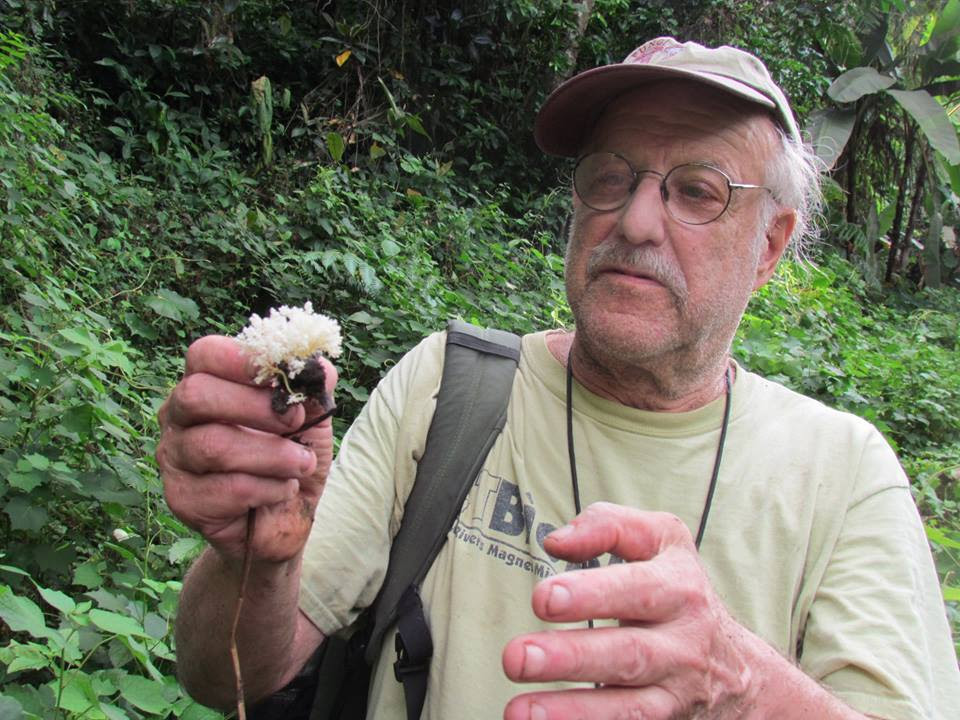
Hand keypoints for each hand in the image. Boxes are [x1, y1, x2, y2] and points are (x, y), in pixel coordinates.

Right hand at [156, 335, 336, 563]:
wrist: (284, 519)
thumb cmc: (291, 458)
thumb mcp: (312, 419)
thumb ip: (313, 390)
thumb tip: (319, 366)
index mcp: (208, 384)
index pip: (205, 355)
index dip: (241, 360)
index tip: (281, 376)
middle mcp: (180, 417)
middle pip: (196, 395)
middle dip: (255, 407)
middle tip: (295, 420)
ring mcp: (174, 458)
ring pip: (214, 446)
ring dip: (272, 454)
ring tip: (303, 463)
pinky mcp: (182, 499)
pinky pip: (227, 488)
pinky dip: (268, 488)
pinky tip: (283, 490)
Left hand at [502, 502, 755, 719]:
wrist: (739, 670)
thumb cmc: (680, 591)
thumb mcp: (662, 541)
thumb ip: (609, 525)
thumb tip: (556, 542)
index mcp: (680, 589)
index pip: (637, 590)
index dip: (591, 595)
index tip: (543, 598)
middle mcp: (683, 644)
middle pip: (628, 654)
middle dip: (570, 657)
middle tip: (517, 657)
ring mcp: (676, 692)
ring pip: (628, 709)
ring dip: (572, 711)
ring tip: (519, 711)